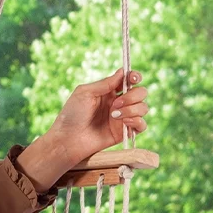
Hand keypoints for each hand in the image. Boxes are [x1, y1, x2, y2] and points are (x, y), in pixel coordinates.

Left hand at [15, 68, 148, 190]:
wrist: (68, 139)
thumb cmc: (72, 115)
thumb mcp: (85, 92)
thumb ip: (105, 83)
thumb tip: (123, 72)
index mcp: (108, 91)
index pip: (129, 80)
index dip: (135, 77)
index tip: (133, 78)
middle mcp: (118, 103)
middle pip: (140, 92)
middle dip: (133, 95)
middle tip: (116, 103)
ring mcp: (122, 118)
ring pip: (143, 108)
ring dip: (132, 109)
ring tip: (114, 115)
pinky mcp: (124, 132)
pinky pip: (142, 125)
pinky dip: (137, 121)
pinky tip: (124, 122)